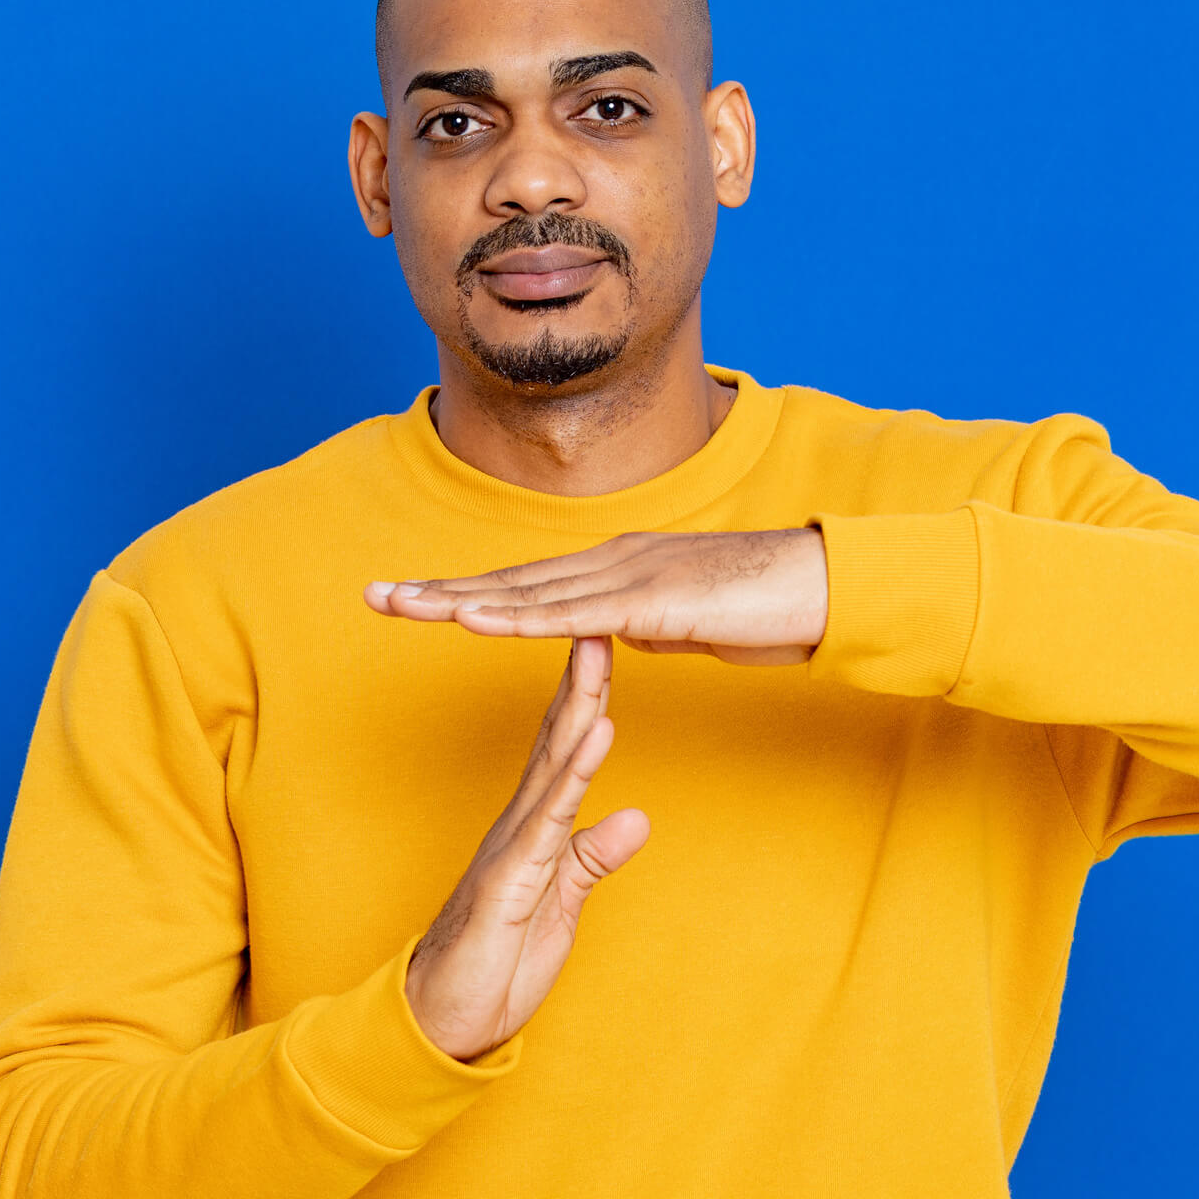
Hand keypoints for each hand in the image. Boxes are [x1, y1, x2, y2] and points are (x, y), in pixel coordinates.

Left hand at [363, 529, 829, 666]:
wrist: (825, 588)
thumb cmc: (767, 608)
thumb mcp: (688, 626)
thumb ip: (644, 627)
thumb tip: (614, 636)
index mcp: (617, 569)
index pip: (525, 585)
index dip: (464, 593)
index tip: (411, 600)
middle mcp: (611, 562)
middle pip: (509, 581)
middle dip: (437, 590)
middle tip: (372, 596)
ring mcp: (628, 577)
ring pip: (527, 593)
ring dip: (459, 600)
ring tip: (401, 607)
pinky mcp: (650, 603)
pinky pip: (571, 616)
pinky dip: (517, 619)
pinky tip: (473, 622)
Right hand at [404, 636, 651, 1060]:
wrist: (442, 1023)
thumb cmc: (497, 964)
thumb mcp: (562, 906)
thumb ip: (592, 859)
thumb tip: (636, 818)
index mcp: (532, 827)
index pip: (565, 747)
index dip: (588, 693)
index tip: (608, 639)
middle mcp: (518, 824)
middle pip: (557, 737)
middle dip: (583, 675)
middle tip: (603, 612)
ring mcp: (511, 848)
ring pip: (552, 765)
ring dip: (580, 704)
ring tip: (602, 651)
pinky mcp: (508, 880)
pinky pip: (548, 819)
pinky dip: (575, 773)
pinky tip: (598, 733)